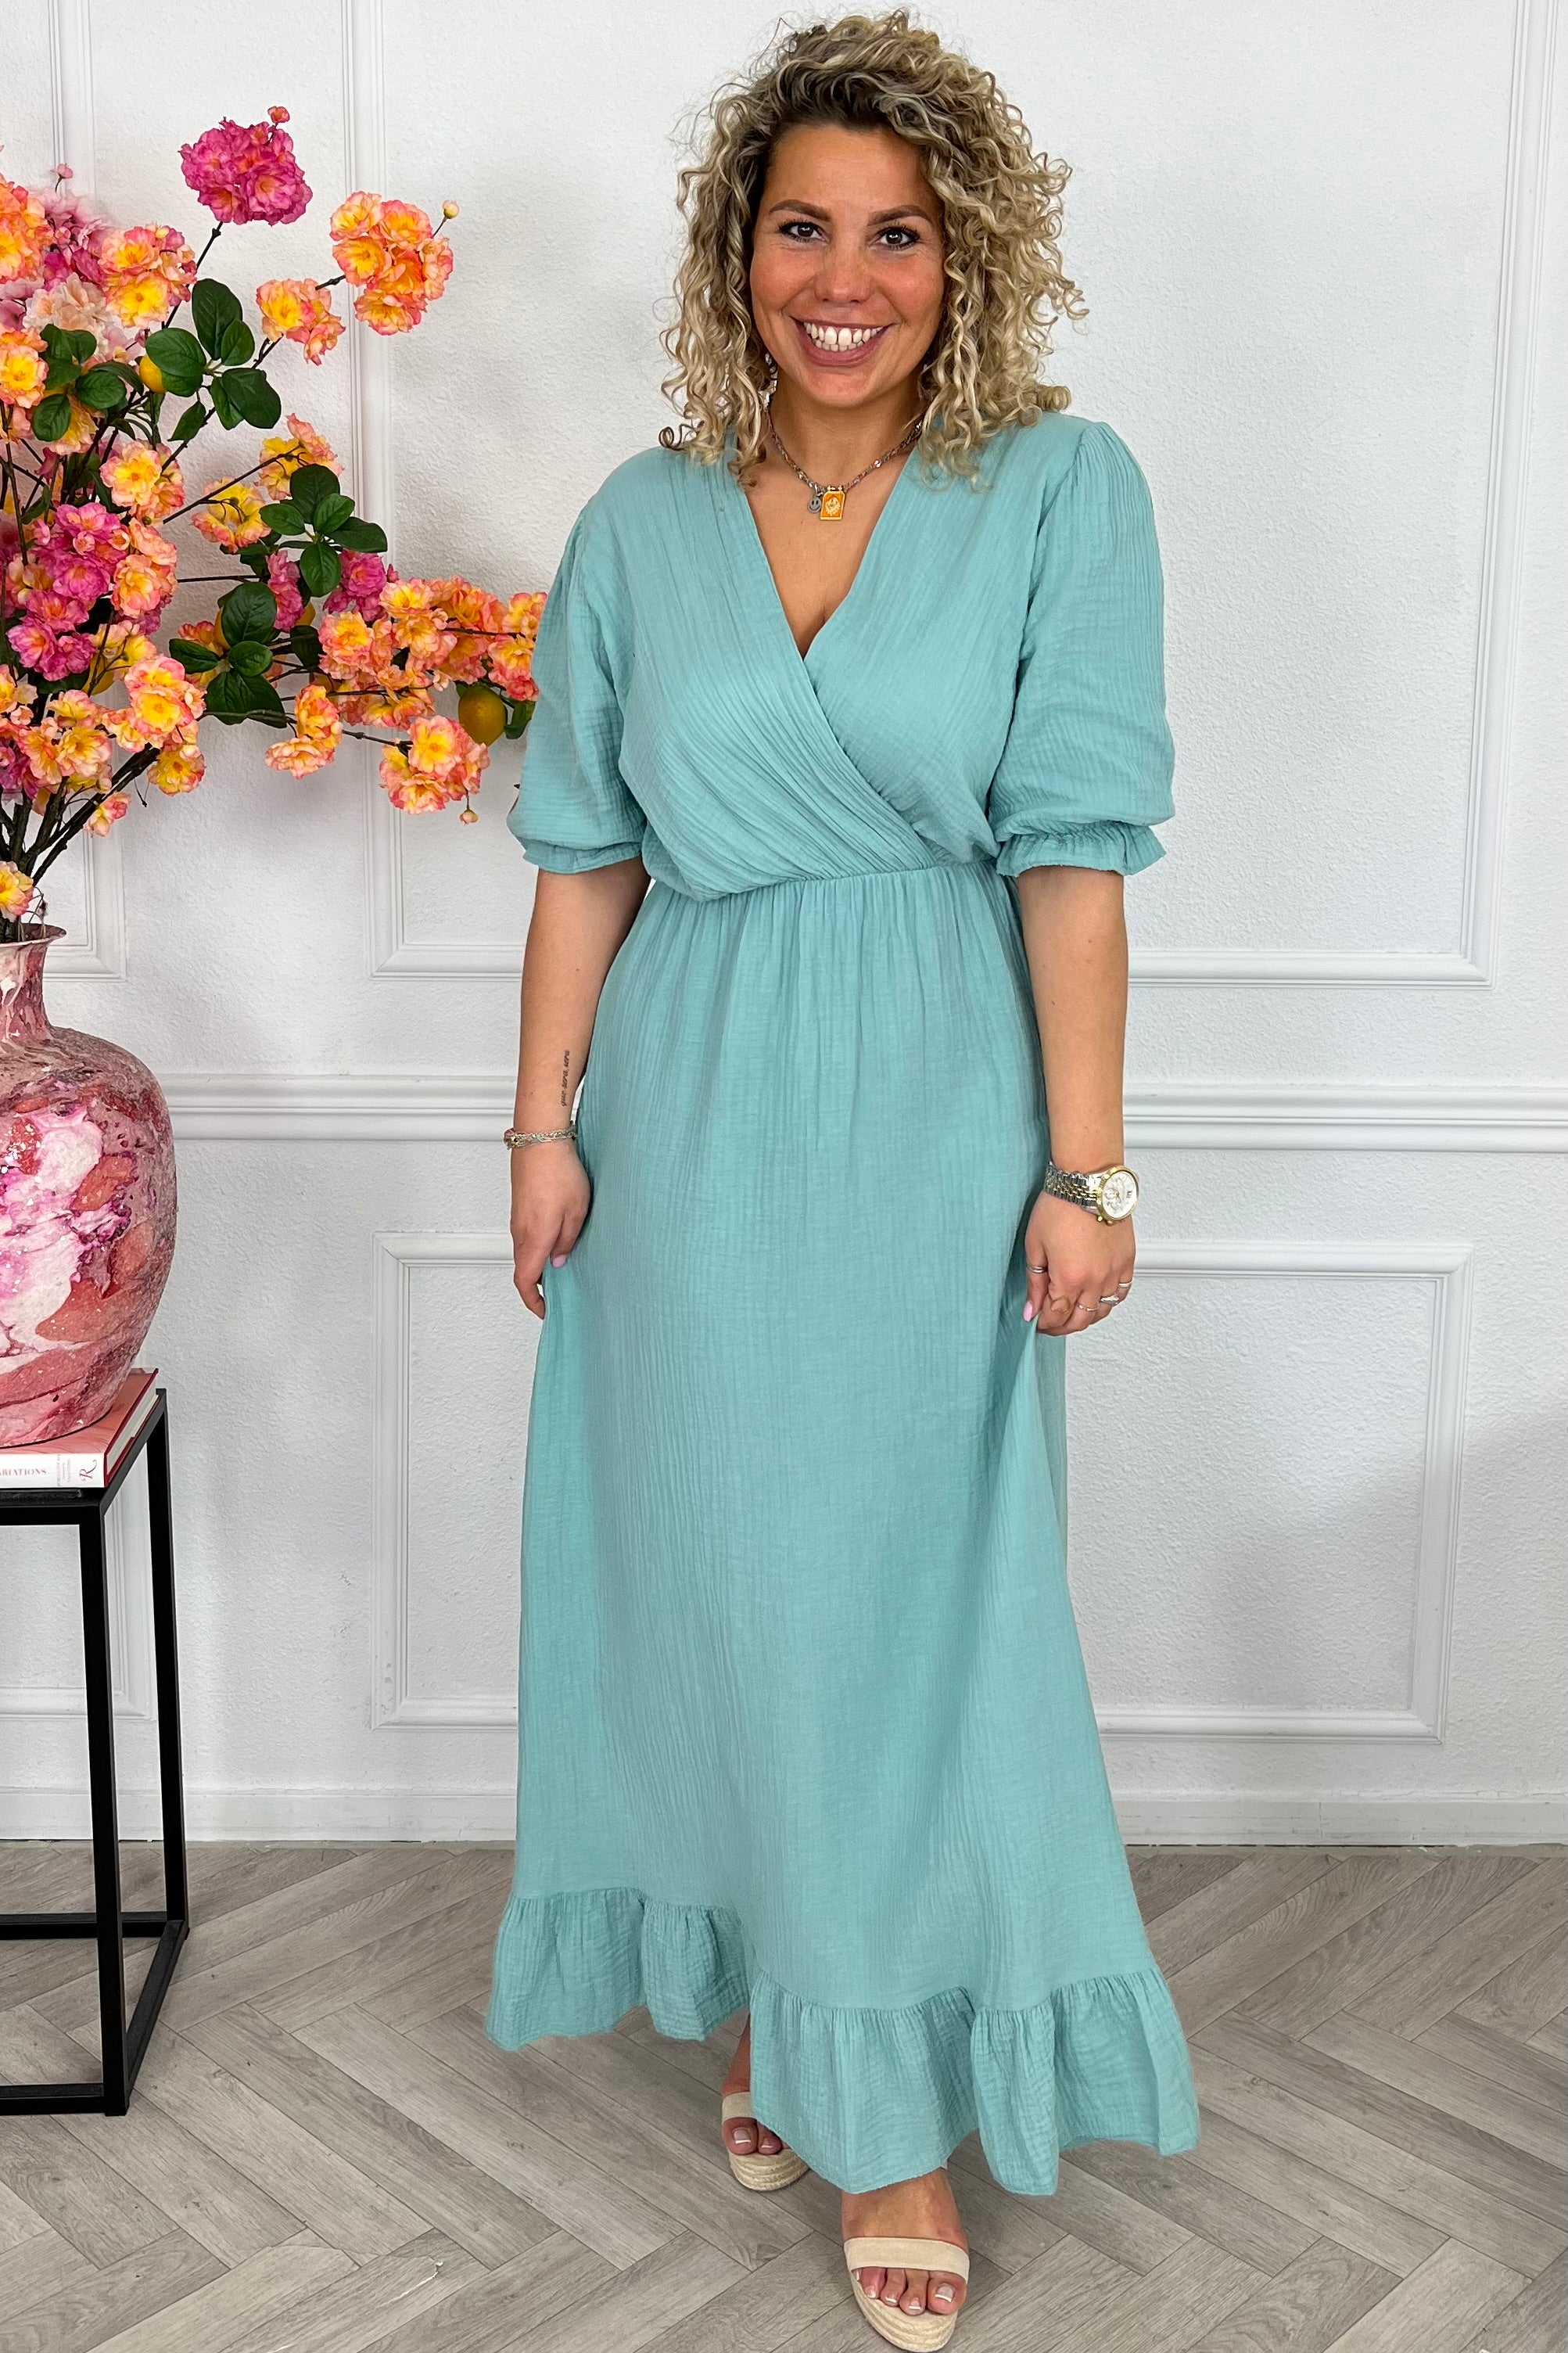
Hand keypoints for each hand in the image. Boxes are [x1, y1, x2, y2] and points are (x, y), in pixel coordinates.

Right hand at [511, 1142, 590, 1319]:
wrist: (540, 1137)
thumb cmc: (560, 1171)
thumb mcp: (577, 1212)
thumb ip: (567, 1243)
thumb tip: (558, 1264)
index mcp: (534, 1238)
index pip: (525, 1281)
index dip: (534, 1302)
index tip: (547, 1312)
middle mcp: (520, 1231)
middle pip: (524, 1269)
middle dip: (540, 1287)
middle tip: (560, 1293)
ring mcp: (518, 1218)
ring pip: (526, 1252)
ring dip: (540, 1264)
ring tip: (564, 1268)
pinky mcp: (521, 1206)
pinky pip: (527, 1236)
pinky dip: (539, 1247)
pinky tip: (558, 1241)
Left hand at [1022, 1190, 1133, 1334]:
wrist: (1088, 1182)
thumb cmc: (1060, 1206)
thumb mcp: (1035, 1246)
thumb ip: (1035, 1282)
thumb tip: (1031, 1309)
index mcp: (1070, 1278)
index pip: (1056, 1316)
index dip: (1043, 1323)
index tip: (1036, 1320)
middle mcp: (1095, 1280)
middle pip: (1080, 1320)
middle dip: (1062, 1326)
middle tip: (1050, 1323)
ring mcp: (1114, 1272)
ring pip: (1102, 1311)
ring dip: (1085, 1317)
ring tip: (1072, 1312)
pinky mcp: (1126, 1261)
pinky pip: (1121, 1293)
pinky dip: (1108, 1301)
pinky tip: (1096, 1298)